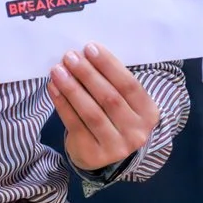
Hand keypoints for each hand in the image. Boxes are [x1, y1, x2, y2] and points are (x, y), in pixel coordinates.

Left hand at [49, 43, 157, 172]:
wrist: (105, 154)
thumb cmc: (114, 117)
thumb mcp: (124, 102)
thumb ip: (111, 82)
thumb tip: (84, 56)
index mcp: (149, 113)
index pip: (129, 85)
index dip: (109, 65)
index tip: (90, 47)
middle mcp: (136, 132)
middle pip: (109, 98)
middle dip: (87, 74)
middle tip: (70, 56)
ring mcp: (116, 147)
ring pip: (91, 112)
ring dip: (72, 88)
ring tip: (58, 70)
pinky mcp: (93, 155)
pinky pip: (75, 124)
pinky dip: (62, 104)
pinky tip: (54, 88)